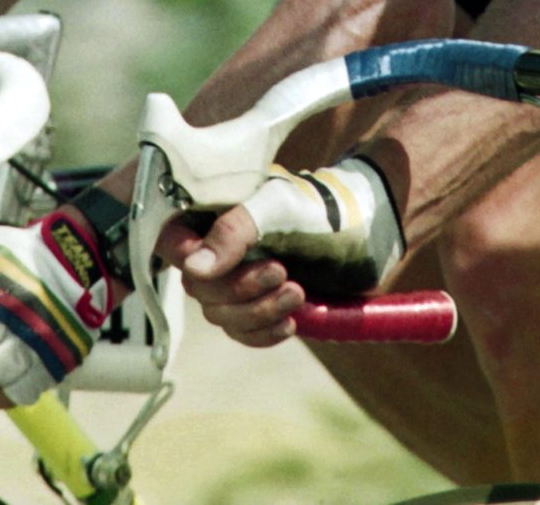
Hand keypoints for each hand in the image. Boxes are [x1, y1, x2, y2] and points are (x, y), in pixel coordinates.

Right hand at [163, 158, 401, 349]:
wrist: (365, 230)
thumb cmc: (318, 206)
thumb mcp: (277, 206)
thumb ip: (235, 230)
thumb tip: (195, 269)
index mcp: (210, 216)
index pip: (173, 243)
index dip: (188, 259)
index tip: (216, 268)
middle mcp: (216, 250)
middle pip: (199, 288)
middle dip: (239, 289)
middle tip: (282, 273)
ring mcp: (236, 281)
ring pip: (221, 315)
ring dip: (257, 312)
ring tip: (297, 293)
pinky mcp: (257, 307)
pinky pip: (243, 332)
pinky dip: (263, 333)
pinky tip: (290, 324)